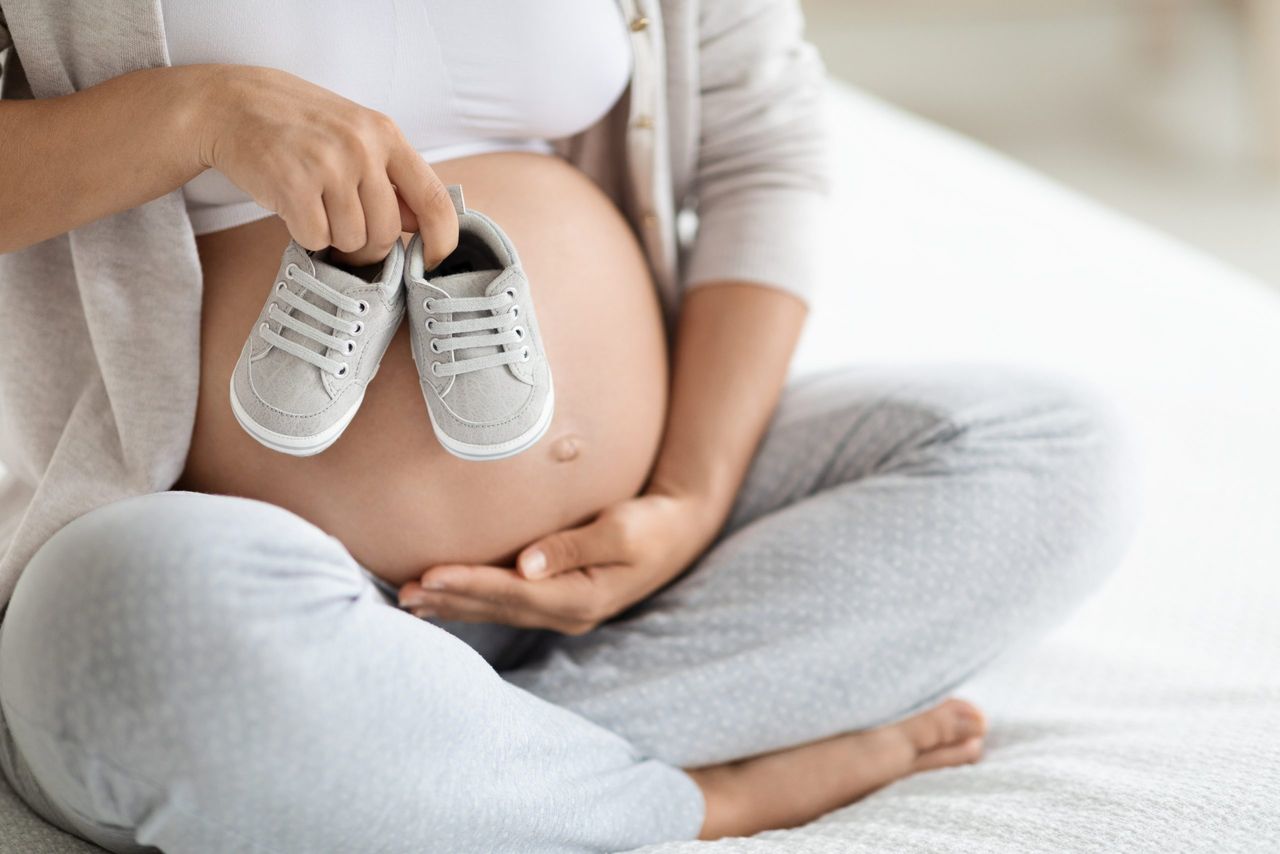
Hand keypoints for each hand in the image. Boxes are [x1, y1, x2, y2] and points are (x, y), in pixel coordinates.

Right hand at [196, 65, 457, 265]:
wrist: (231, 105)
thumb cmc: (300, 125)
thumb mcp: (355, 135)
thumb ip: (390, 177)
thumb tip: (418, 225)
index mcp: (386, 135)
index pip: (433, 199)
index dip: (441, 240)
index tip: (433, 261)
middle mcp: (362, 148)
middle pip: (386, 232)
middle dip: (367, 244)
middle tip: (342, 224)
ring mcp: (329, 166)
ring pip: (351, 240)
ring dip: (332, 236)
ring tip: (313, 204)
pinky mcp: (294, 187)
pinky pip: (316, 239)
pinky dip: (304, 234)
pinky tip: (293, 205)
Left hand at [399, 491, 723, 634]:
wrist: (680, 531)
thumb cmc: (654, 525)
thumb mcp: (622, 530)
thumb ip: (574, 546)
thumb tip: (528, 565)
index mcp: (582, 599)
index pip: (514, 594)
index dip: (470, 585)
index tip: (431, 575)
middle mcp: (568, 614)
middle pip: (498, 608)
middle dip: (450, 600)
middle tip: (403, 592)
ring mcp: (563, 611)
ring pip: (499, 611)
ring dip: (454, 605)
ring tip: (412, 597)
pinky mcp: (559, 599)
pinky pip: (508, 604)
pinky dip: (474, 600)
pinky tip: (448, 598)